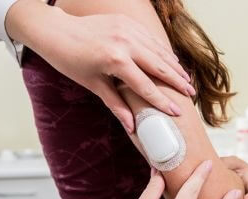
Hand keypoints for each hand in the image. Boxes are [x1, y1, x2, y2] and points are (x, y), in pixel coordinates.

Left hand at [5, 0, 194, 132]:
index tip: (177, 111)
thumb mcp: (93, 85)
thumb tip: (132, 127)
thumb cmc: (70, 60)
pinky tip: (171, 61)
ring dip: (174, 66)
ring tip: (187, 80)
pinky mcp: (126, 22)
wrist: (55, 31)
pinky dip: (163, 51)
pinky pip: (151, 38)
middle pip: (160, 66)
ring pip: (159, 50)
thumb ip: (116, 105)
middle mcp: (126, 42)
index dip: (163, 101)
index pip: (146, 86)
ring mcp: (127, 29)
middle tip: (191, 94)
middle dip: (177, 82)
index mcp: (116, 60)